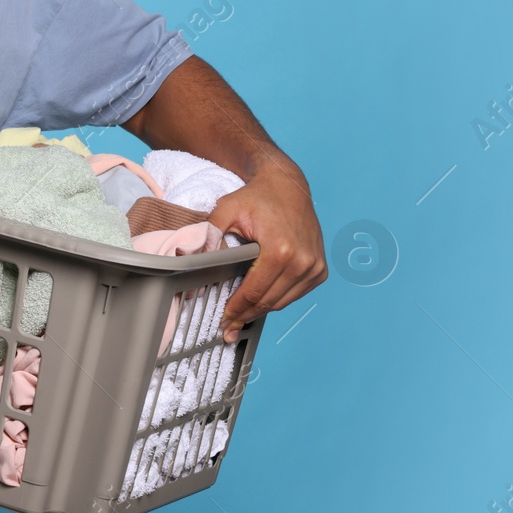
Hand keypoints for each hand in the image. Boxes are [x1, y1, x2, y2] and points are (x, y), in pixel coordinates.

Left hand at [208, 161, 325, 342]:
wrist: (287, 184)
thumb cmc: (256, 197)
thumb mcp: (225, 210)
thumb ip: (209, 236)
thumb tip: (192, 262)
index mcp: (281, 250)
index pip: (254, 292)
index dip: (236, 309)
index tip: (224, 321)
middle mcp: (303, 262)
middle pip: (269, 301)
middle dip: (245, 316)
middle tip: (228, 328)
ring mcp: (314, 267)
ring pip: (283, 302)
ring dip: (261, 311)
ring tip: (241, 319)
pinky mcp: (320, 269)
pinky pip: (296, 294)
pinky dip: (278, 300)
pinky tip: (261, 302)